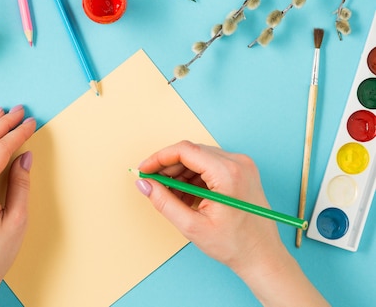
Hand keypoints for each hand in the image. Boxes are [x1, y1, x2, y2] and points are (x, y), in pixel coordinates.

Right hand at [135, 140, 328, 306]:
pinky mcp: (242, 172)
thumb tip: (144, 184)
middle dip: (168, 167)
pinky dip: (193, 178)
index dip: (159, 158)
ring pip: (199, 158)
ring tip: (170, 196)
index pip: (185, 151)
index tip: (144, 170)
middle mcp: (238, 163)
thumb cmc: (235, 245)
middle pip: (191, 152)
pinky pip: (210, 166)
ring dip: (180, 174)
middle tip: (152, 184)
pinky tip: (185, 196)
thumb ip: (164, 201)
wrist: (263, 257)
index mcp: (228, 173)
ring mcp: (242, 166)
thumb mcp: (192, 226)